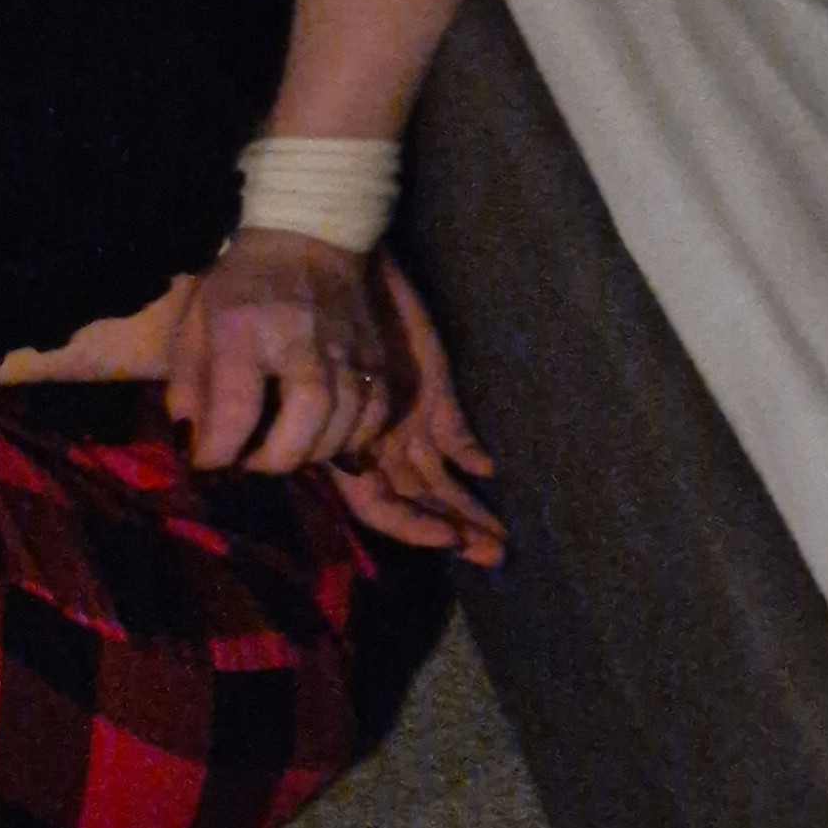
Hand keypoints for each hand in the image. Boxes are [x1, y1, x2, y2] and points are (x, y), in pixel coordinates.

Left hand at [0, 240, 387, 462]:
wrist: (308, 234)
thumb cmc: (241, 284)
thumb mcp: (197, 323)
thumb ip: (188, 385)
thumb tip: (193, 443)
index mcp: (244, 326)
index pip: (236, 402)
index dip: (219, 447)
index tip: (208, 461)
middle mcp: (301, 337)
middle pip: (307, 413)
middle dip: (276, 458)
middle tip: (252, 463)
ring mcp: (346, 345)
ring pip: (347, 420)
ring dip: (312, 453)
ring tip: (285, 452)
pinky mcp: (376, 353)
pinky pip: (376, 412)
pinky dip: (353, 439)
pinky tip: (326, 439)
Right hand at [322, 255, 504, 566]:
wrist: (343, 270)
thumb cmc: (327, 326)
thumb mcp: (337, 381)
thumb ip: (354, 435)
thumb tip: (375, 486)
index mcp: (349, 448)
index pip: (380, 506)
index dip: (413, 528)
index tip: (449, 541)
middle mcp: (380, 445)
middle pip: (418, 501)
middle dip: (453, 530)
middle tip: (494, 556)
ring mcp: (408, 423)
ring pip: (441, 478)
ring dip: (468, 507)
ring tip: (500, 540)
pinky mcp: (435, 396)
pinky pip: (455, 436)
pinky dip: (472, 455)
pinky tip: (487, 469)